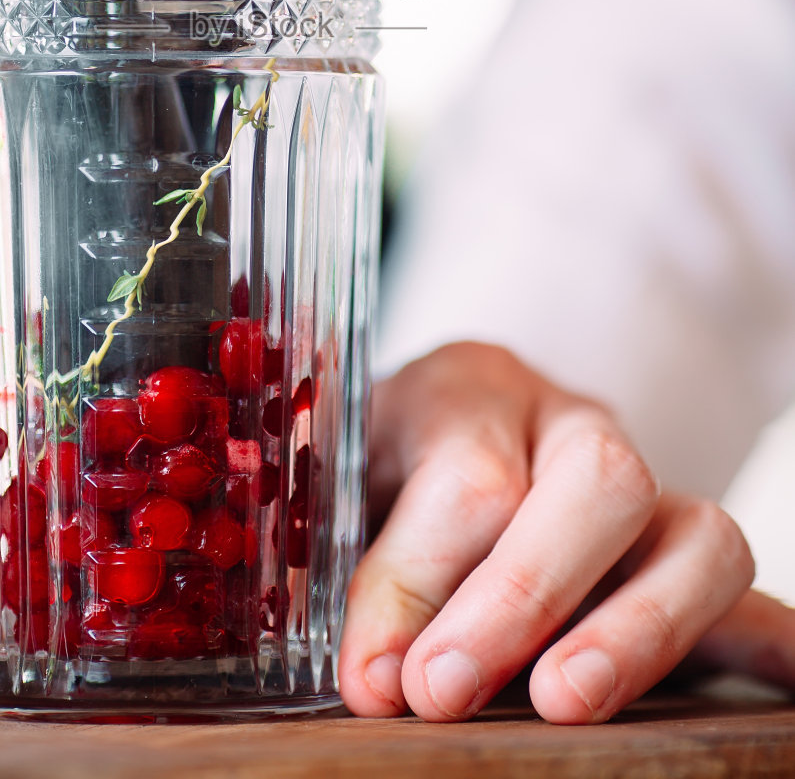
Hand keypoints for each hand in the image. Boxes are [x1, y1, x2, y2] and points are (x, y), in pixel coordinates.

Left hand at [339, 343, 794, 721]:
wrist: (428, 435)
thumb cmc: (375, 470)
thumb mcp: (337, 480)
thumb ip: (347, 558)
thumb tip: (374, 678)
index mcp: (472, 387)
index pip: (469, 476)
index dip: (416, 583)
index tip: (377, 678)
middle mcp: (572, 424)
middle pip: (600, 481)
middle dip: (524, 597)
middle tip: (444, 693)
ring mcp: (646, 486)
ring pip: (699, 533)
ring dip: (640, 630)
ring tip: (566, 702)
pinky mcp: (685, 553)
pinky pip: (747, 589)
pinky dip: (769, 645)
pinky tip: (772, 693)